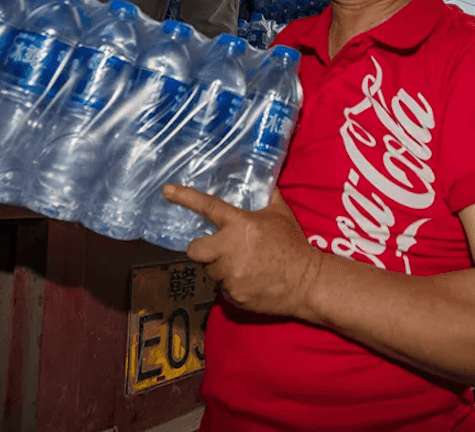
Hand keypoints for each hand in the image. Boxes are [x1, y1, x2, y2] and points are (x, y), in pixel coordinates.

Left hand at [162, 184, 324, 318]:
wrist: (308, 283)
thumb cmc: (293, 245)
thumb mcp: (281, 214)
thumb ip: (268, 196)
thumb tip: (265, 178)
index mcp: (240, 225)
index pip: (207, 207)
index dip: (184, 197)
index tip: (167, 191)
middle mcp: (230, 249)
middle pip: (195, 250)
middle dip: (202, 249)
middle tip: (219, 249)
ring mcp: (230, 275)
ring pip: (210, 270)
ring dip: (221, 268)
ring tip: (245, 266)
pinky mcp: (233, 296)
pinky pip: (223, 288)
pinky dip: (232, 285)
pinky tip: (250, 281)